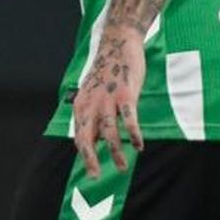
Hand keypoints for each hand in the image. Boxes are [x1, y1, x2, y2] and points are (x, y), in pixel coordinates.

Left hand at [72, 25, 145, 178]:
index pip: (80, 137)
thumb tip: (97, 135)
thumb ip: (92, 111)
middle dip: (92, 161)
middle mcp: (91, 105)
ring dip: (116, 152)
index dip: (85, 155)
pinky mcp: (126, 95)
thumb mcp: (92, 91)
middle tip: (97, 176)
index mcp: (81, 105)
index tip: (93, 169)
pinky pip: (130, 120)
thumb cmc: (108, 70)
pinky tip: (139, 146)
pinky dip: (134, 135)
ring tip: (122, 166)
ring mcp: (108, 100)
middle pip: (89, 139)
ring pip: (110, 134)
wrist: (118, 44)